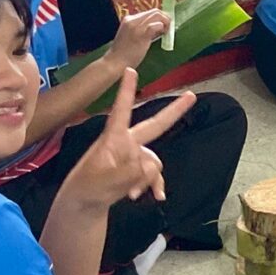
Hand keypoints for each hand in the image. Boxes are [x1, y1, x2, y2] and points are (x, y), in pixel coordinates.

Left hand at [62, 70, 195, 208]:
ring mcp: (133, 156)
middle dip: (174, 111)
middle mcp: (127, 144)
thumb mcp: (103, 183)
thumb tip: (151, 164)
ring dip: (149, 179)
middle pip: (155, 125)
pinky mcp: (137, 170)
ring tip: (134, 193)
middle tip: (191, 95)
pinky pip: (154, 174)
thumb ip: (128, 173)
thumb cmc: (86, 189)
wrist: (84, 205)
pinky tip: (155, 196)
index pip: (121, 110)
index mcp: (113, 139)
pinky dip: (155, 185)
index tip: (129, 69)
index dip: (126, 90)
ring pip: (154, 161)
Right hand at [104, 9, 170, 72]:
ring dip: (165, 22)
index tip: (163, 26)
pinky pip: (156, 25)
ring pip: (157, 15)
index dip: (158, 18)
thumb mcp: (130, 36)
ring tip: (166, 31)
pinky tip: (164, 34)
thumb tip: (158, 27)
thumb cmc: (123, 52)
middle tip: (168, 27)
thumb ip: (142, 30)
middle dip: (165, 18)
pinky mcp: (141, 34)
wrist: (115, 62)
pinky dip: (163, 28)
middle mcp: (132, 20)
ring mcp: (136, 26)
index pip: (148, 13)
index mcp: (128, 19)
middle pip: (154, 11)